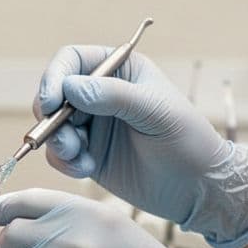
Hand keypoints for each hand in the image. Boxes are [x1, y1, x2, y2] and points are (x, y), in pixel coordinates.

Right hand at [38, 46, 247, 247]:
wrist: (197, 187)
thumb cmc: (187, 140)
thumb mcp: (155, 111)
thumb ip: (113, 96)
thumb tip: (70, 87)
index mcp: (119, 70)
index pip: (72, 60)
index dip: (55, 77)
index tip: (51, 102)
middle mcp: (100, 94)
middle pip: (53, 93)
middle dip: (50, 116)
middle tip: (63, 138)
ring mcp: (92, 125)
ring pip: (51, 126)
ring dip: (57, 142)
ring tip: (79, 156)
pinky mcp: (87, 154)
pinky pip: (59, 154)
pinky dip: (65, 162)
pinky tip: (87, 169)